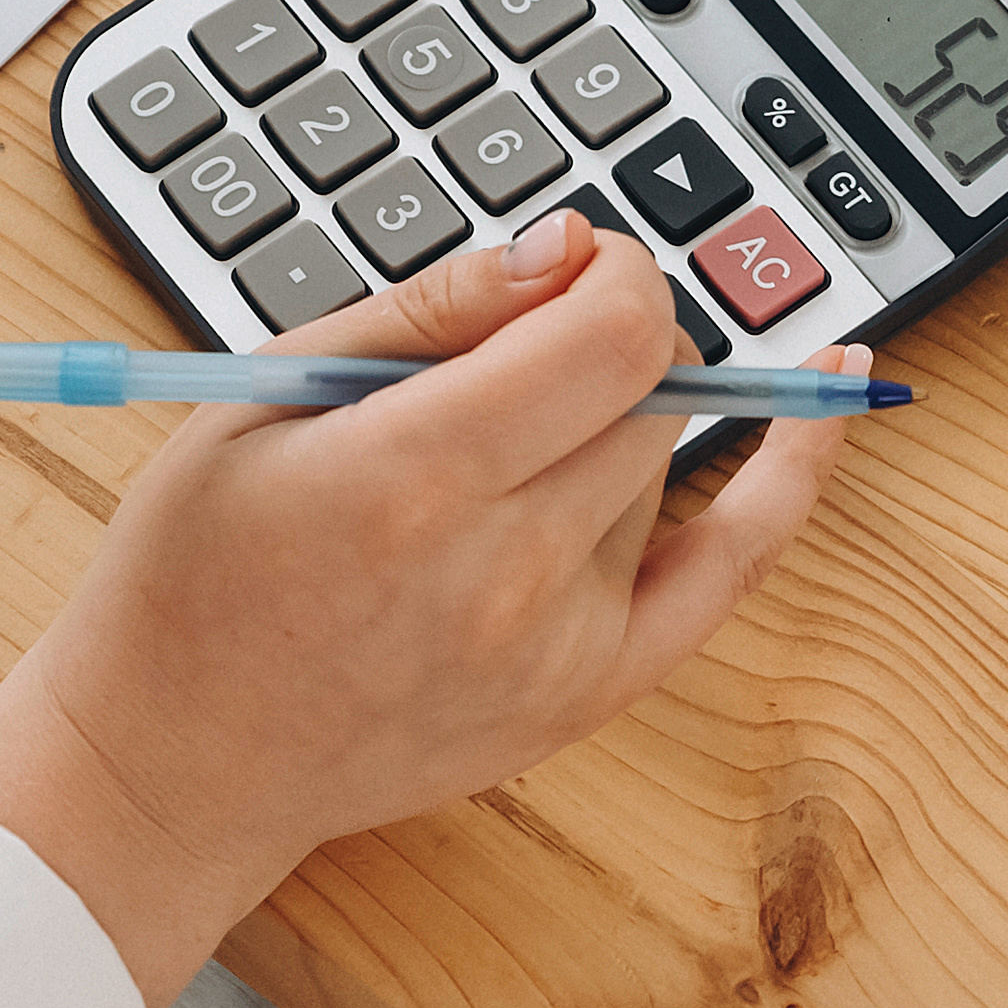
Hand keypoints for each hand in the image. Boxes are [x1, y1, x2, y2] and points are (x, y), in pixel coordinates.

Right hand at [0, 214, 854, 1000]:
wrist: (176, 760)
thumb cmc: (192, 573)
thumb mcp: (263, 395)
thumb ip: (426, 311)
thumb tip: (562, 248)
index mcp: (415, 478)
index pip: (610, 331)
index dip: (606, 270)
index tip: (564, 265)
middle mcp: (505, 570)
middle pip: (648, 390)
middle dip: (606, 333)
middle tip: (518, 343)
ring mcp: (558, 646)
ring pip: (665, 464)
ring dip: (616, 418)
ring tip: (503, 441)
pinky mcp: (586, 696)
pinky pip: (731, 571)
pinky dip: (792, 479)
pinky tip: (831, 393)